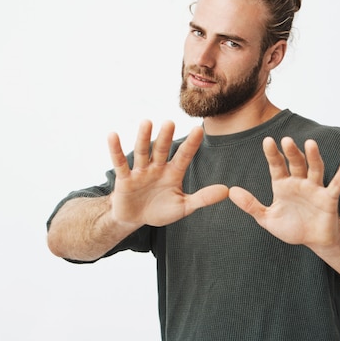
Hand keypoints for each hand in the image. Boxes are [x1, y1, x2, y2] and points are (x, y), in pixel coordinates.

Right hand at [108, 120, 228, 227]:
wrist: (136, 218)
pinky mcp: (124, 179)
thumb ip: (203, 198)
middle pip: (162, 150)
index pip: (184, 156)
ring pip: (142, 152)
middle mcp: (157, 168)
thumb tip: (227, 191)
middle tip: (170, 122)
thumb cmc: (161, 210)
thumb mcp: (184, 206)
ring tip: (146, 122)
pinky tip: (112, 135)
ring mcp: (140, 172)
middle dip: (165, 137)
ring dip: (144, 138)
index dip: (191, 144)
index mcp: (173, 173)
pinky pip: (120, 163)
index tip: (198, 130)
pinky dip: (115, 150)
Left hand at [229, 136, 339, 248]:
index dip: (272, 154)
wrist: (314, 241)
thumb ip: (250, 205)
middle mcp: (299, 182)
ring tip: (311, 143)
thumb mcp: (267, 219)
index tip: (267, 141)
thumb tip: (231, 192)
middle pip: (296, 163)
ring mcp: (315, 188)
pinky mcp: (329, 198)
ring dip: (313, 157)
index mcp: (283, 185)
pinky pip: (337, 184)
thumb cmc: (292, 227)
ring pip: (315, 169)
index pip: (276, 166)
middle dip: (291, 152)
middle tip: (286, 140)